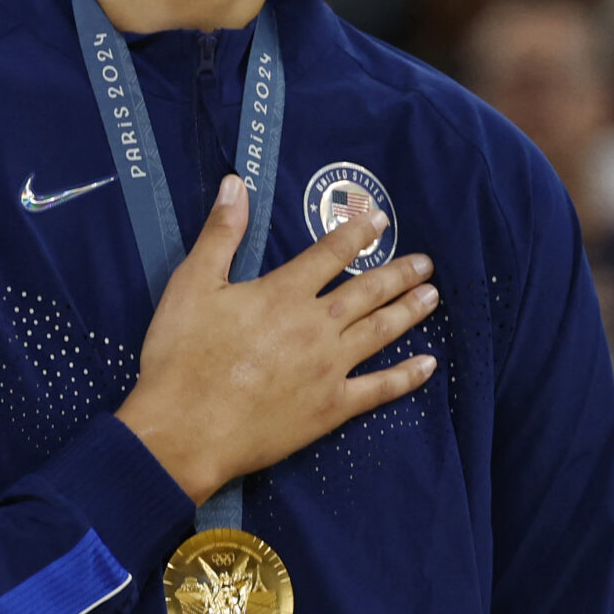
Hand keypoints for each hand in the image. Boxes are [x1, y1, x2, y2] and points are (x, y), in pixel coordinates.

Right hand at [116, 176, 437, 503]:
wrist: (185, 429)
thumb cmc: (182, 356)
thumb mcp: (192, 284)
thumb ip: (220, 233)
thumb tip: (236, 184)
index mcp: (284, 293)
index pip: (331, 254)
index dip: (358, 234)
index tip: (381, 222)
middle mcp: (316, 326)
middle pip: (368, 292)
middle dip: (399, 274)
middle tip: (426, 263)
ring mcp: (329, 369)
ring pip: (380, 332)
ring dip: (409, 312)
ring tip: (432, 297)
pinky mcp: (332, 409)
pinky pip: (380, 389)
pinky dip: (407, 376)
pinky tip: (428, 365)